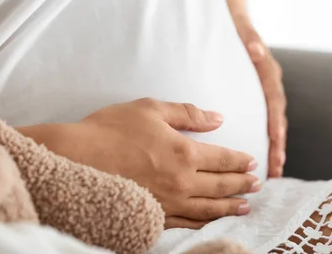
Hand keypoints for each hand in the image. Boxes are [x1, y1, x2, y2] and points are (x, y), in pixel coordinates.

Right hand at [49, 98, 260, 228]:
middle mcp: (182, 181)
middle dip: (242, 185)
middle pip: (221, 185)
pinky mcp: (153, 215)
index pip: (223, 159)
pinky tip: (210, 221)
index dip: (240, 161)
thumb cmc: (111, 129)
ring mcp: (168, 202)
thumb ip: (188, 114)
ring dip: (230, 207)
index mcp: (184, 152)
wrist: (74, 158)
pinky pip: (186, 223)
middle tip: (257, 185)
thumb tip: (218, 118)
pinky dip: (203, 222)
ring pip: (208, 208)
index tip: (252, 163)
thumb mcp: (151, 109)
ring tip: (244, 207)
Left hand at [235, 19, 287, 177]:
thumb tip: (255, 49)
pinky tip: (265, 158)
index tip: (275, 139)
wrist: (235, 17)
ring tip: (273, 171)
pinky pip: (266, 120)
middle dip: (278, 143)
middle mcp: (271, 82)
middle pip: (277, 116)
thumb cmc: (234, 25)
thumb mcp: (241, 29)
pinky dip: (267, 140)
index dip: (275, 119)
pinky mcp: (259, 96)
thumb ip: (250, 39)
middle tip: (276, 168)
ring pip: (274, 122)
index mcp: (268, 70)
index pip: (274, 98)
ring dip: (275, 146)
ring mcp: (266, 90)